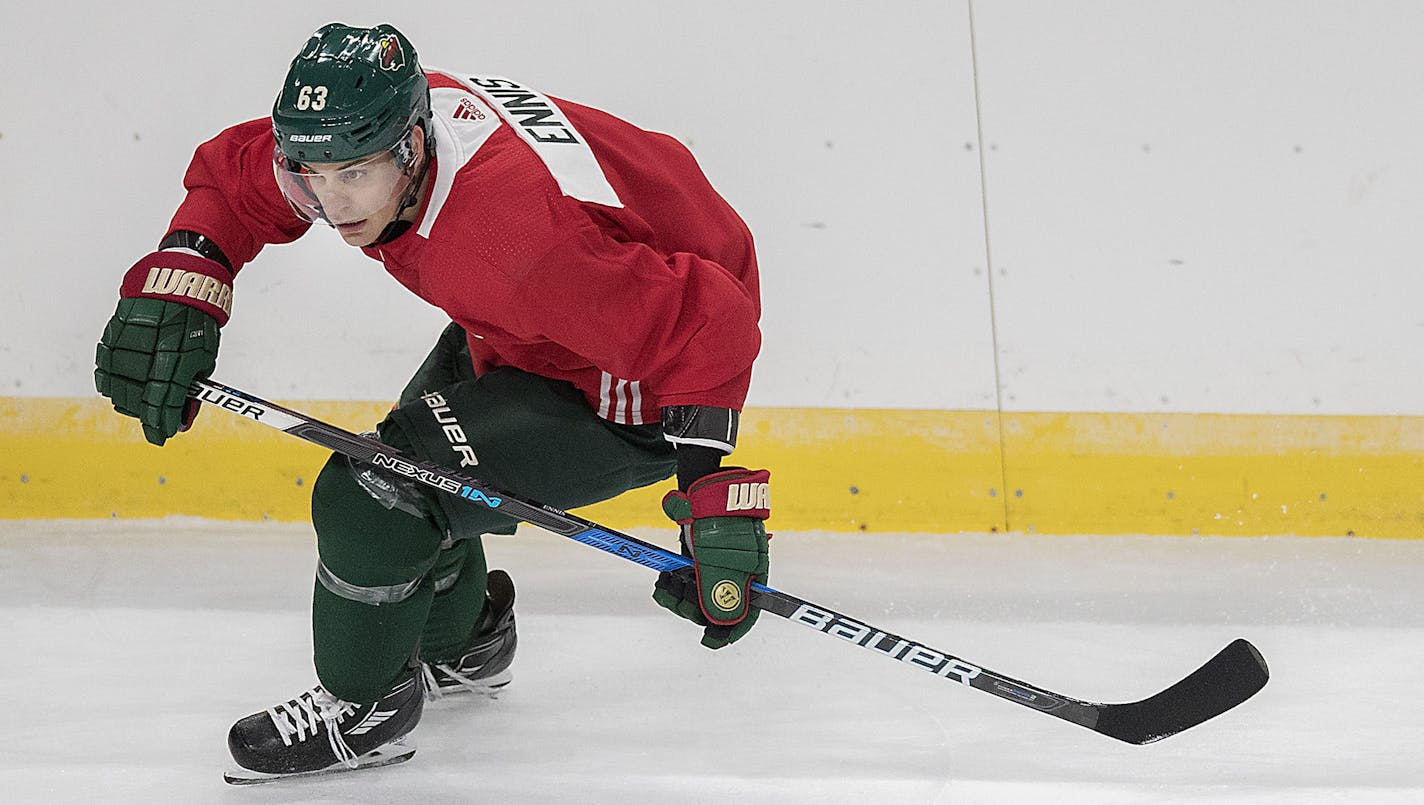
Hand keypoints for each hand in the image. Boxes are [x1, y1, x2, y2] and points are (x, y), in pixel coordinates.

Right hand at [95, 296, 219, 445]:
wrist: (179, 284)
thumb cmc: (198, 322)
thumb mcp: (205, 357)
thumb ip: (193, 389)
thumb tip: (183, 419)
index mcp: (176, 359)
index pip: (163, 402)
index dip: (162, 424)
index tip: (164, 435)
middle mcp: (149, 353)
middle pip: (138, 398)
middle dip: (146, 416)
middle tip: (154, 422)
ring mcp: (128, 343)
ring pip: (117, 385)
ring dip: (128, 402)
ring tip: (138, 406)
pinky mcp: (114, 334)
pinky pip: (105, 366)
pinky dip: (109, 382)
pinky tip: (116, 389)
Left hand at [652, 468, 769, 648]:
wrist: (703, 489)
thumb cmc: (718, 524)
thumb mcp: (718, 563)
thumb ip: (718, 594)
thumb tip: (718, 626)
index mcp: (752, 576)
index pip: (747, 614)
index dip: (729, 631)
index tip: (709, 642)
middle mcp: (738, 573)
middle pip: (717, 607)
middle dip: (693, 609)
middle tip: (675, 598)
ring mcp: (719, 565)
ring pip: (699, 595)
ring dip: (679, 596)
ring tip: (664, 584)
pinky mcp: (701, 558)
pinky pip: (688, 581)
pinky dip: (674, 584)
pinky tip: (663, 579)